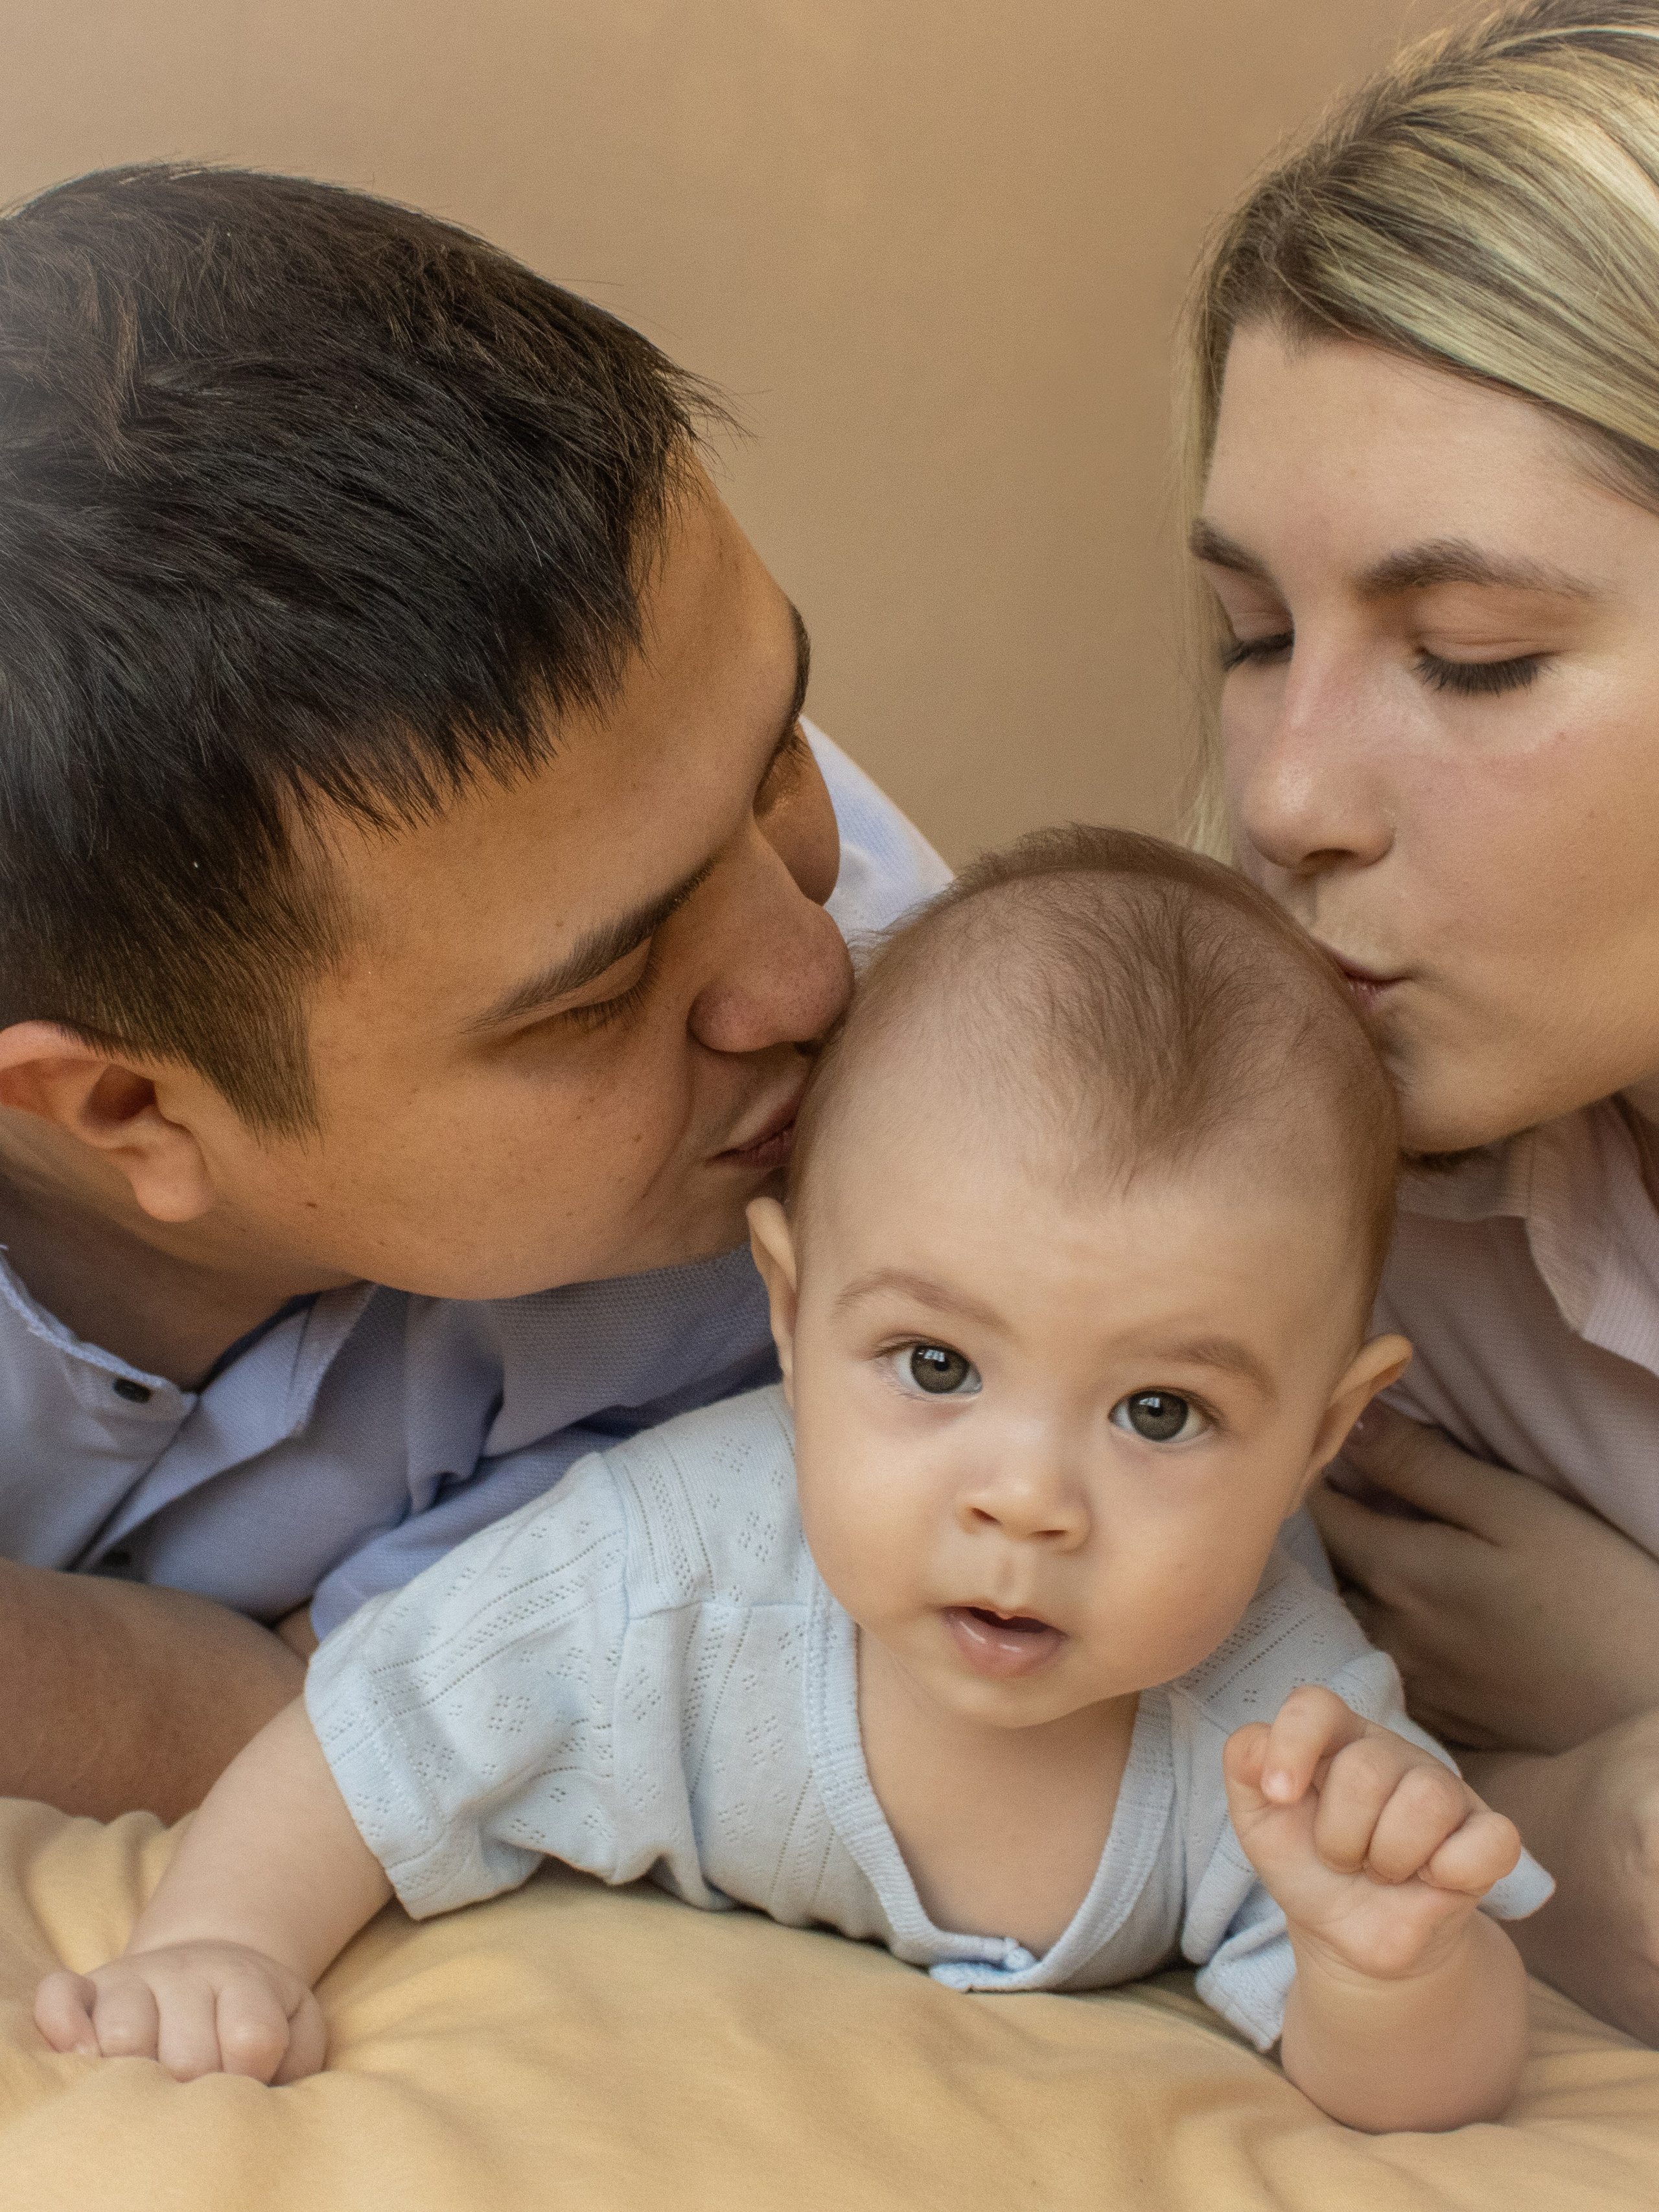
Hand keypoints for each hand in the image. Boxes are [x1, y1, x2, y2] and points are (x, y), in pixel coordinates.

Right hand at [34, 1940, 325, 2082]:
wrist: (212, 1964)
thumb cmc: (255, 2016)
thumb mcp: (296, 2029)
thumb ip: (295, 2061)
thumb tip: (263, 2099)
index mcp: (244, 1983)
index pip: (251, 2039)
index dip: (250, 2075)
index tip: (247, 2084)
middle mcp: (187, 1974)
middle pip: (186, 2055)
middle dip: (194, 2088)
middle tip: (195, 2093)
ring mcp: (134, 1979)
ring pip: (122, 2033)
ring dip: (132, 2072)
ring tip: (147, 2086)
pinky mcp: (89, 1986)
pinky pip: (60, 1997)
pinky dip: (62, 2025)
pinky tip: (82, 2054)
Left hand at [1224, 1686, 1520, 1981]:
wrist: (1350, 1937)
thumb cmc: (1307, 1863)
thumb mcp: (1260, 1820)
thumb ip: (1245, 1766)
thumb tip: (1259, 1746)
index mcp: (1337, 1737)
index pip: (1316, 1705)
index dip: (1293, 1745)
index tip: (1278, 1797)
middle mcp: (1393, 1752)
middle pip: (1366, 1769)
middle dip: (1340, 1836)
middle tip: (1343, 1859)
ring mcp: (1446, 1790)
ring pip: (1425, 1801)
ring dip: (1388, 1858)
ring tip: (1381, 1870)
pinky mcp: (1489, 1836)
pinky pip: (1491, 1839)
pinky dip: (1454, 1870)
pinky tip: (1433, 1880)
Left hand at [1311, 1404, 1658, 1753]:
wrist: (1648, 1708)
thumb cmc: (1595, 1591)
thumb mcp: (1516, 1509)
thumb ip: (1423, 1465)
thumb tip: (1353, 1419)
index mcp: (1398, 1571)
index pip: (1316, 1510)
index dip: (1316, 1473)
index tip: (1331, 1449)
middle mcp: (1385, 1631)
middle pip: (1325, 1565)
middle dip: (1328, 1526)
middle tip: (1357, 1492)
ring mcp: (1408, 1681)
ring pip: (1348, 1615)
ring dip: (1350, 1580)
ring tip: (1386, 1548)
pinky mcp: (1436, 1716)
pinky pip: (1382, 1660)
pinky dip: (1383, 1627)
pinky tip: (1422, 1611)